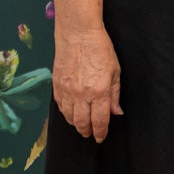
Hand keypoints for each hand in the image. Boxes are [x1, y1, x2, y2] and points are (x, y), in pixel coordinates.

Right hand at [53, 25, 121, 141]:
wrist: (78, 35)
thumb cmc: (100, 49)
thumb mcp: (115, 71)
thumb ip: (115, 94)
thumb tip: (116, 112)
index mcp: (100, 91)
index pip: (100, 120)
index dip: (101, 132)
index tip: (101, 137)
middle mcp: (82, 95)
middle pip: (83, 123)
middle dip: (88, 131)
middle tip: (91, 134)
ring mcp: (67, 92)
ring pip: (70, 118)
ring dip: (76, 125)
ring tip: (82, 127)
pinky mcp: (57, 87)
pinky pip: (61, 107)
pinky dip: (66, 114)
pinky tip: (71, 115)